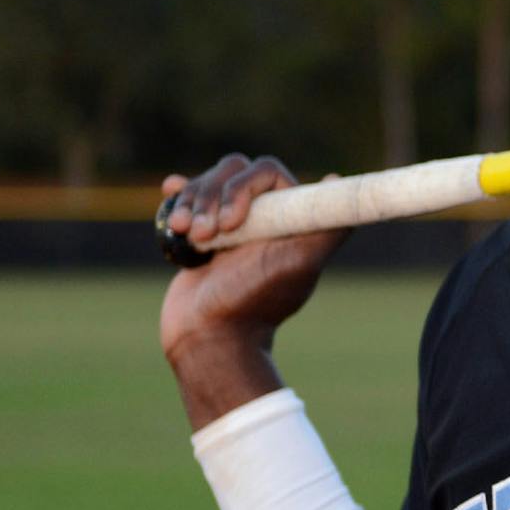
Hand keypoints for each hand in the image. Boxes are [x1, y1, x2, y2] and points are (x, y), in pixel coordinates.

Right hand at [158, 154, 347, 425]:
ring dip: (191, 204)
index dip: (242, 188)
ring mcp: (229, 225)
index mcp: (288, 217)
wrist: (211, 337)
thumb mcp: (299, 263)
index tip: (232, 223)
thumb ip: (328, 227)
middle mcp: (262, 216)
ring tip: (187, 236)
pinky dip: (178, 196)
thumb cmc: (255, 300)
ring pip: (206, 184)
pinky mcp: (200, 236)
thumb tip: (339, 180)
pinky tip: (170, 189)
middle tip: (205, 236)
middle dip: (211, 198)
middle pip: (231, 171)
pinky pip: (187, 200)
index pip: (265, 171)